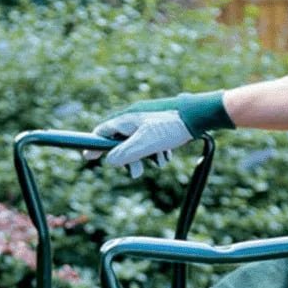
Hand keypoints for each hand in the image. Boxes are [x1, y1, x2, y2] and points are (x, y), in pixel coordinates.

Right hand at [87, 91, 233, 177]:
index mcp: (127, 119)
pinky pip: (151, 140)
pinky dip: (157, 150)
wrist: (199, 114)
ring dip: (146, 156)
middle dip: (129, 158)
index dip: (95, 146)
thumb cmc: (171, 126)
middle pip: (121, 141)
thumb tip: (109, 160)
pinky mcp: (160, 124)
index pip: (103, 132)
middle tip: (137, 172)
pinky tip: (167, 154)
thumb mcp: (146, 143)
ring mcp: (148, 120)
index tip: (88, 158)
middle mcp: (135, 117)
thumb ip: (126, 153)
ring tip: (160, 161)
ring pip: (138, 143)